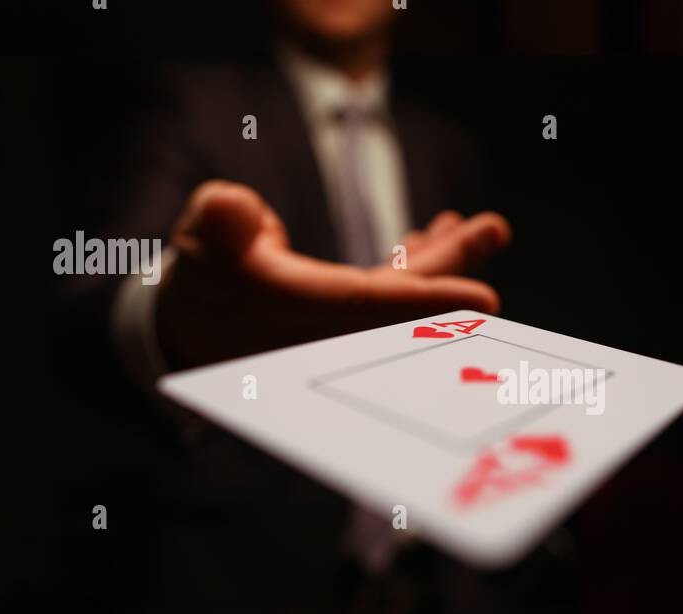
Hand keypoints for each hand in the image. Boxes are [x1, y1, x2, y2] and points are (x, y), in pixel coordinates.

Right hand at [154, 180, 510, 369]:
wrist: (187, 331)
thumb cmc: (198, 279)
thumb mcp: (198, 241)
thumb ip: (217, 221)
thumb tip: (233, 210)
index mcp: (300, 315)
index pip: (374, 308)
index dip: (431, 300)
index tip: (484, 298)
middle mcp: (334, 335)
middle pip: (406, 303)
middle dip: (453, 266)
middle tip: (495, 227)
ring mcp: (347, 335)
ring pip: (404, 297)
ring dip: (443, 260)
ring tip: (484, 225)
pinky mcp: (351, 327)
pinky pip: (393, 299)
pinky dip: (415, 273)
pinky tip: (433, 238)